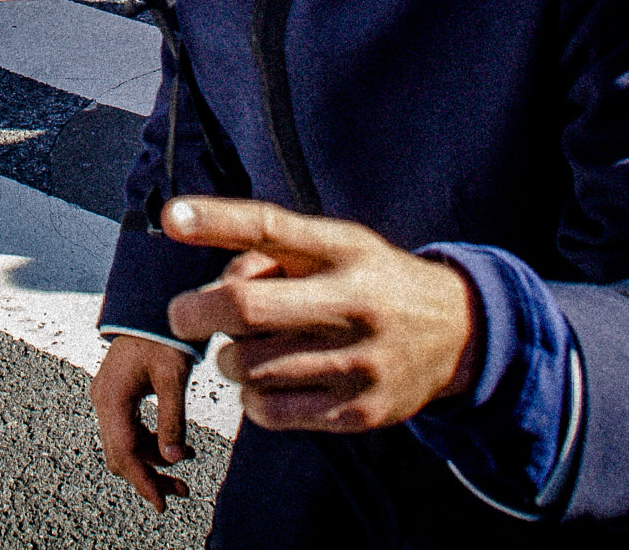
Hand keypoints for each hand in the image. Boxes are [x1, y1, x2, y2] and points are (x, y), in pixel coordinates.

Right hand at [90, 333, 194, 511]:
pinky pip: (131, 431)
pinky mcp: (119, 396)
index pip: (122, 452)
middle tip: (181, 490)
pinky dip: (152, 443)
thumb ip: (172, 420)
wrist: (152, 307)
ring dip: (153, 460)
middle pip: (121, 454)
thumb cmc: (162, 335)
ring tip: (186, 464)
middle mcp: (104, 401)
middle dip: (149, 475)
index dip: (142, 481)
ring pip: (126, 445)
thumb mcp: (172, 377)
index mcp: (111, 398)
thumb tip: (175, 459)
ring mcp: (109, 399)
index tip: (160, 504)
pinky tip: (177, 446)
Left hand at [164, 196, 480, 435]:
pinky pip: (269, 411)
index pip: (271, 227)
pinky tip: (269, 382)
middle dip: (195, 312)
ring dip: (229, 358)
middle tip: (185, 314)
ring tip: (247, 348)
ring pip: (247, 365)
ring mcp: (359, 361)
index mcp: (341, 250)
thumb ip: (268, 254)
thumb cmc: (368, 280)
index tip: (172, 216)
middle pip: (244, 308)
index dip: (217, 220)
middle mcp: (353, 302)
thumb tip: (209, 289)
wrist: (455, 332)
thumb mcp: (332, 246)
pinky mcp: (358, 411)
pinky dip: (252, 398)